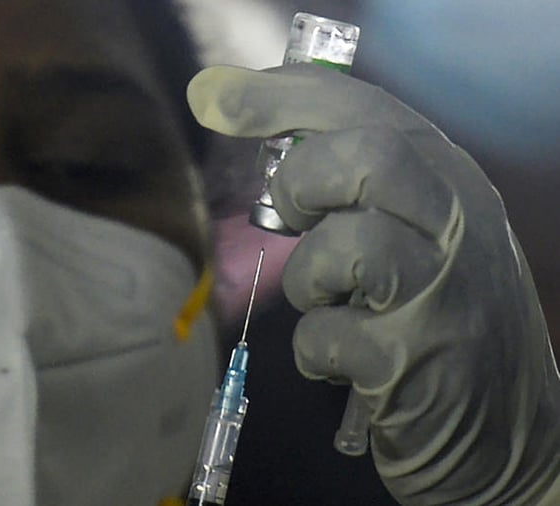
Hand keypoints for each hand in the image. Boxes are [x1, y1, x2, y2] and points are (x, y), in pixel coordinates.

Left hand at [188, 63, 559, 504]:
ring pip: (345, 246)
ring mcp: (443, 296)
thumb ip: (343, 175)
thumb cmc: (433, 318)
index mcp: (451, 185)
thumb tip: (223, 101)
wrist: (504, 433)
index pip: (368, 112)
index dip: (284, 98)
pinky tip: (345, 360)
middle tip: (296, 217)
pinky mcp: (414, 363)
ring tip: (334, 304)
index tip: (217, 97)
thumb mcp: (409, 233)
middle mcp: (460, 227)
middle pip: (369, 159)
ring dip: (311, 279)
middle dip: (304, 183)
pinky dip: (316, 350)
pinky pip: (327, 335)